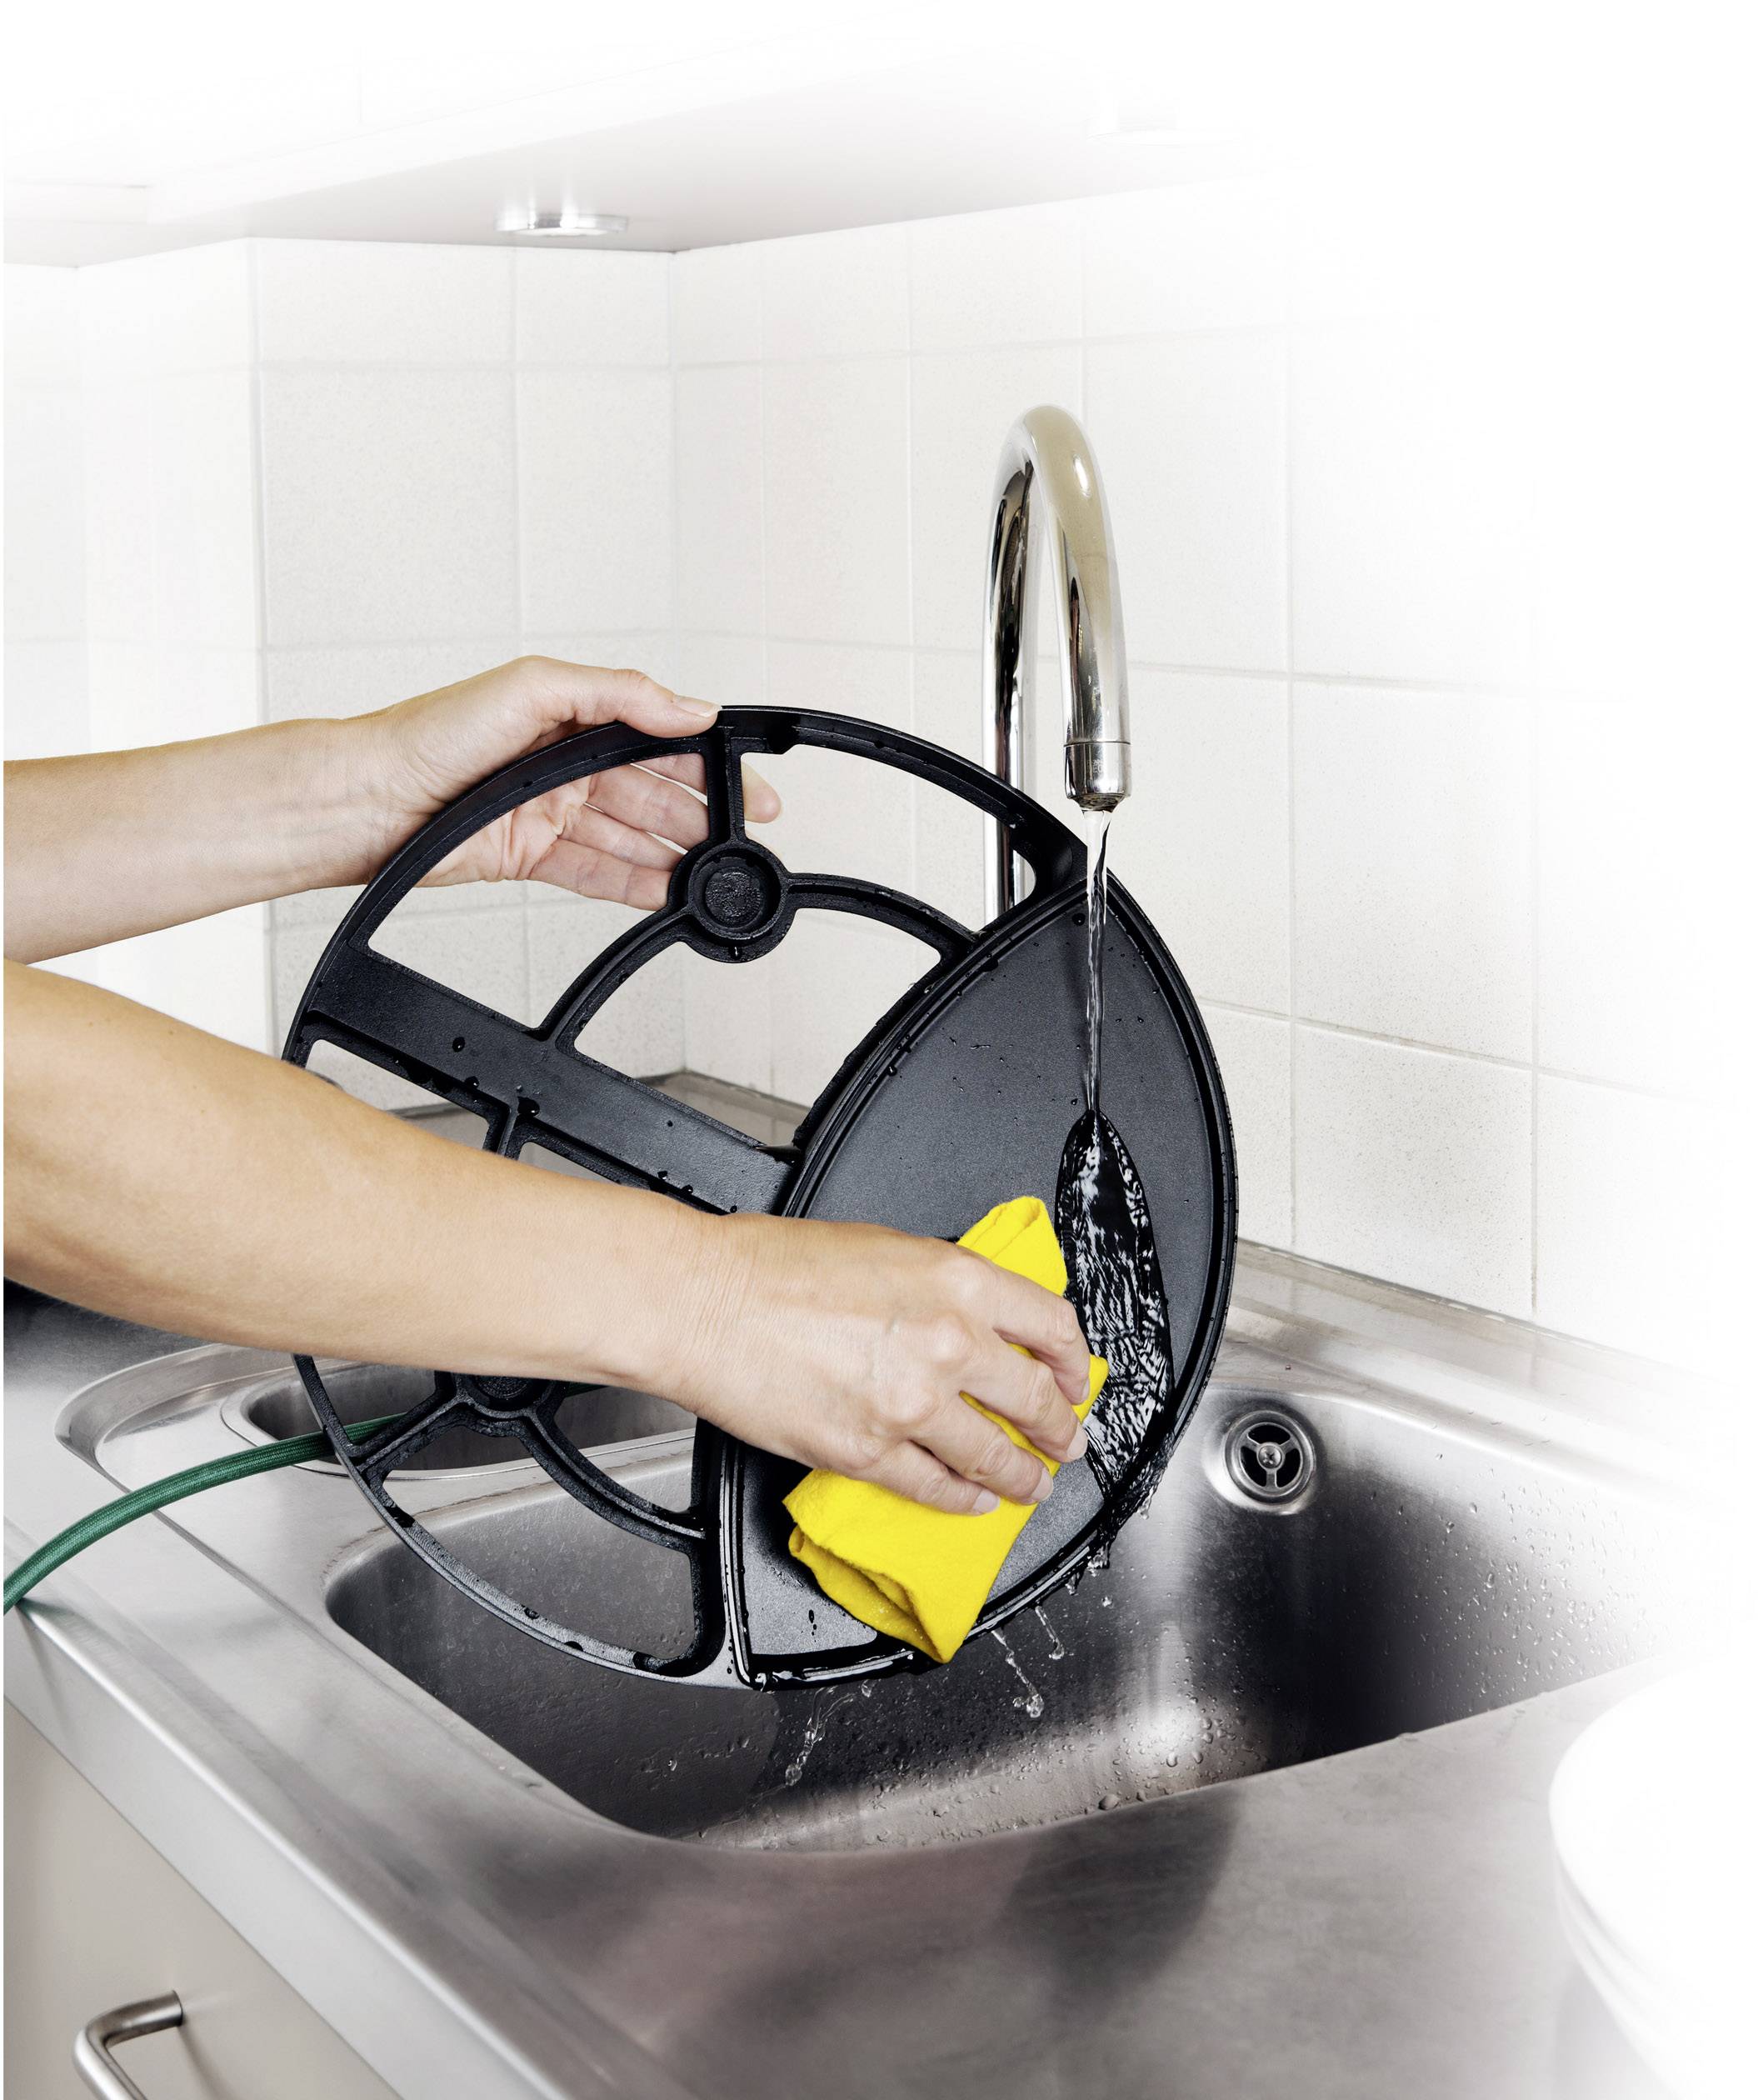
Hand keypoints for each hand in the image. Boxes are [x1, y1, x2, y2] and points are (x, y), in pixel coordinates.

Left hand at [341, 656, 779, 907]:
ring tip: (716, 874)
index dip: (709, 759)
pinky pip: (598, 873)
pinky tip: (669, 894)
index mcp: (573, 713)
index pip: (660, 736)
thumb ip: (617, 694)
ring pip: (632, 837)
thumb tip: (687, 707)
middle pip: (655, 791)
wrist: (369, 800)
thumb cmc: (431, 732)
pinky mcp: (532, 855)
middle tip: (746, 837)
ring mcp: (551, 810)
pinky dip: (636, 885)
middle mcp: (566, 761)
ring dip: (676, 854)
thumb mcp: (534, 686)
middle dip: (704, 814)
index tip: (748, 784)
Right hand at [665, 1213, 1091, 1511]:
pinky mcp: (869, 1452)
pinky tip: (971, 1499)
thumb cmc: (771, 1266)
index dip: (1072, 1361)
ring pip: (993, 1455)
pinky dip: (962, 1498)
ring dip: (1021, 1476)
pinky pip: (935, 1486)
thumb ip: (940, 1286)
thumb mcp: (883, 1246)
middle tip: (1064, 1439)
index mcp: (957, 1279)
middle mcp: (947, 1341)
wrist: (704, 1302)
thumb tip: (971, 1318)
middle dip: (1058, 1428)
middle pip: (1034, 1398)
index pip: (1050, 1326)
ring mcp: (912, 1404)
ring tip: (1030, 1483)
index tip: (1074, 1377)